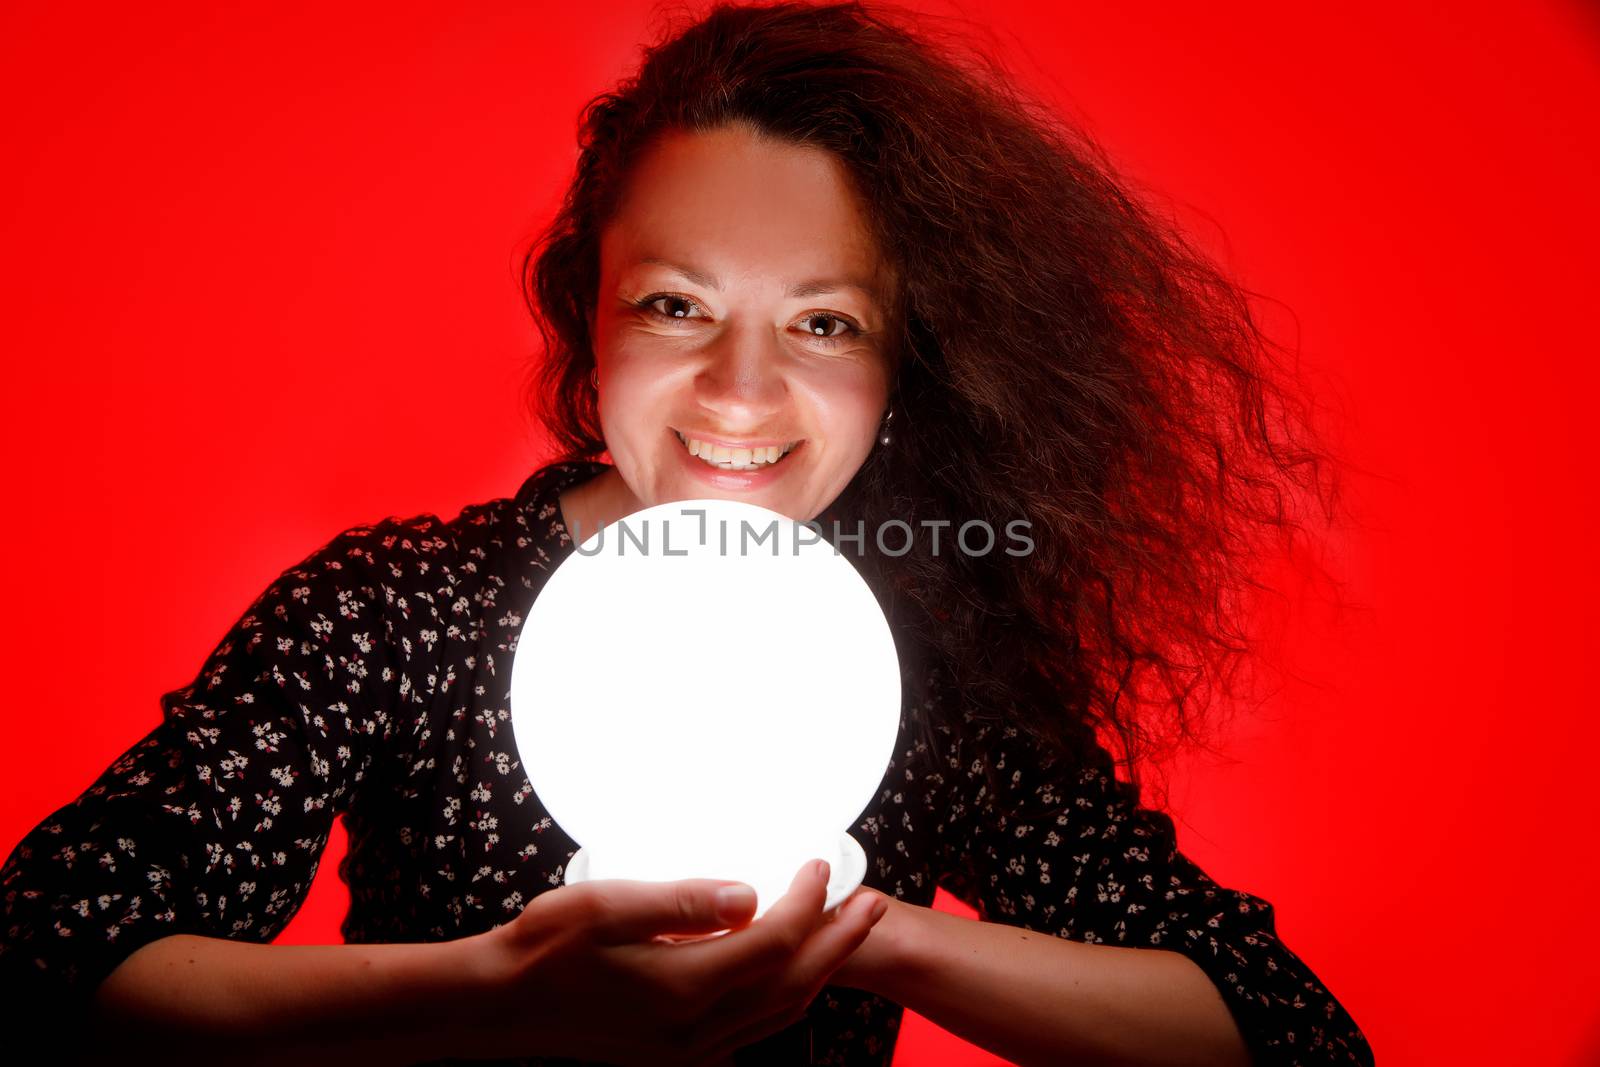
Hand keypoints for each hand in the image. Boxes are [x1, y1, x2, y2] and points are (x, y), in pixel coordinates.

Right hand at [456, 859, 888, 1065]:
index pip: (775, 941)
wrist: (500, 1006)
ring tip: (845, 930)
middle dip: (841, 940)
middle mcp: (696, 1029)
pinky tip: (788, 972)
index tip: (819, 864)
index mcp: (684, 987)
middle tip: (872, 899)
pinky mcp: (676, 1052)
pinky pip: (753, 1027)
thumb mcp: (606, 907)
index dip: (808, 901)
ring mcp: (689, 1048)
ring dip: (821, 968)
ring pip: (780, 1011)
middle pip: (793, 983)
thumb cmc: (543, 949)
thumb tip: (748, 894)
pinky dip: (785, 995)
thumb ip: (682, 900)